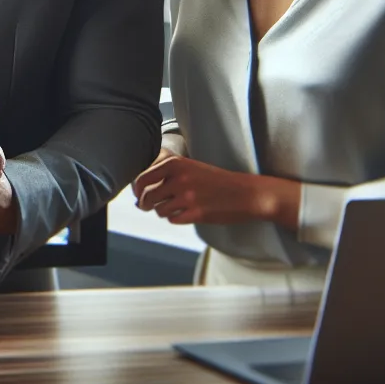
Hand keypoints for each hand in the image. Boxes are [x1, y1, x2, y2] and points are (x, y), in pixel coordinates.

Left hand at [131, 153, 296, 226]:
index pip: (142, 178)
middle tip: (147, 206)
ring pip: (158, 210)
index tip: (138, 194)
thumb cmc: (218, 180)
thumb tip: (140, 192)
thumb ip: (167, 174)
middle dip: (145, 203)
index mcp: (176, 164)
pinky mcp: (195, 213)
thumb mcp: (191, 167)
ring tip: (173, 208)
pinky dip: (175, 218)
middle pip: (147, 196)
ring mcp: (187, 197)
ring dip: (162, 211)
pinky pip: (173, 219)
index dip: (137, 189)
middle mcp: (179, 179)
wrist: (247, 193)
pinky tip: (185, 213)